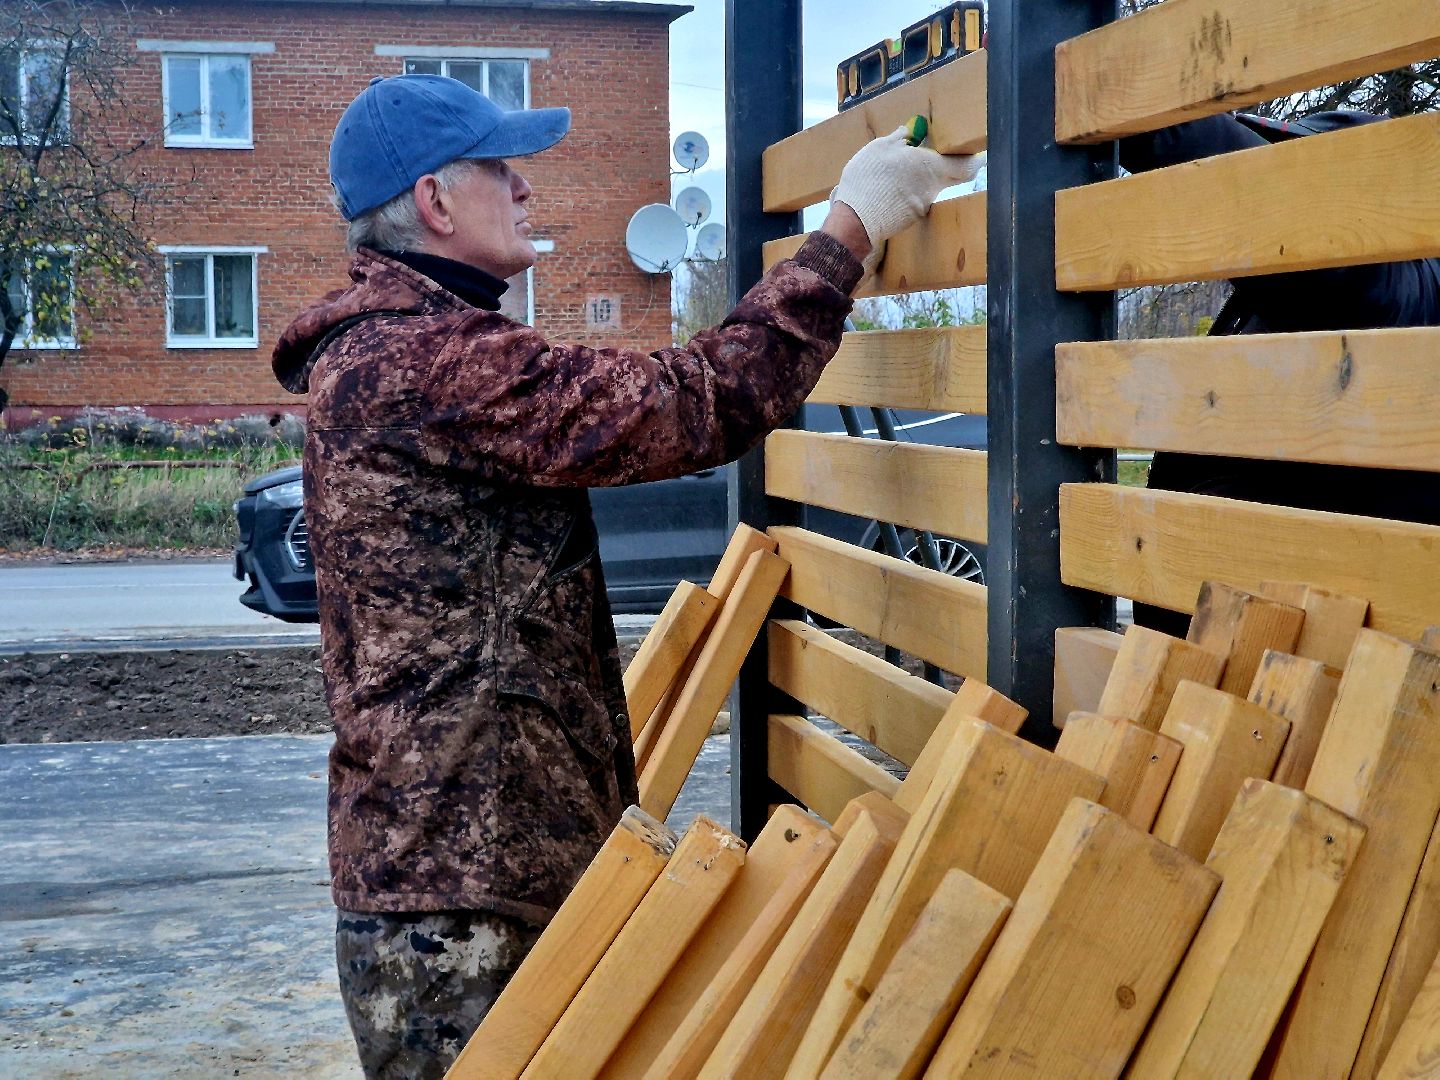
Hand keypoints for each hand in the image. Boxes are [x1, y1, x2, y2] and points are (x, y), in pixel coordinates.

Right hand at [831, 126, 984, 274]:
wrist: (855, 221)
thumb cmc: (869, 179)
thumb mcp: (880, 148)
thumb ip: (899, 138)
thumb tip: (909, 131)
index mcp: (932, 167)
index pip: (968, 166)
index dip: (975, 159)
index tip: (977, 153)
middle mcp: (932, 189)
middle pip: (948, 176)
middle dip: (942, 164)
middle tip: (930, 153)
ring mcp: (921, 207)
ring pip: (927, 188)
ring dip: (916, 179)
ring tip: (893, 170)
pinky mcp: (907, 219)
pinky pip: (911, 201)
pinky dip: (903, 193)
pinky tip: (884, 189)